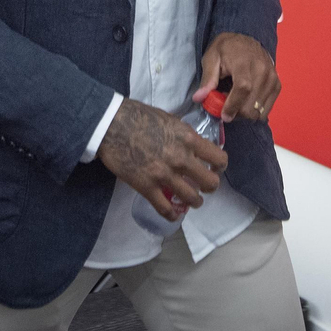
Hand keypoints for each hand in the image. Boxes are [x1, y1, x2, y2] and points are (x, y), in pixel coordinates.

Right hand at [97, 98, 226, 218]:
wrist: (110, 124)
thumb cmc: (138, 116)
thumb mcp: (169, 120)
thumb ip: (184, 135)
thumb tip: (194, 146)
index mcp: (188, 139)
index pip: (218, 158)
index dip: (220, 166)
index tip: (216, 168)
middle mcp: (181, 159)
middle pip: (210, 183)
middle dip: (210, 186)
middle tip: (204, 186)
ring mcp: (164, 175)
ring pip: (192, 199)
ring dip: (195, 201)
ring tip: (192, 201)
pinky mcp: (147, 187)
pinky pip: (165, 208)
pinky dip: (172, 214)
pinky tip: (173, 213)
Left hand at [194, 31, 280, 122]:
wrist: (246, 41)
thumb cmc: (227, 49)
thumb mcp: (211, 58)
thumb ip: (207, 79)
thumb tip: (199, 97)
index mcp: (244, 62)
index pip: (243, 88)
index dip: (233, 105)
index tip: (224, 115)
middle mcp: (263, 70)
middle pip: (251, 104)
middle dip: (236, 112)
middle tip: (225, 105)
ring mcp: (272, 78)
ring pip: (259, 111)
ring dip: (244, 112)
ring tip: (235, 100)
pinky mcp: (277, 85)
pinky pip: (266, 109)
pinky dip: (254, 111)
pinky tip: (245, 101)